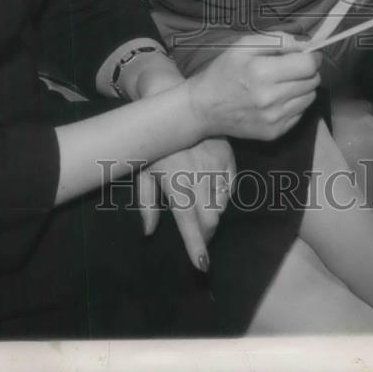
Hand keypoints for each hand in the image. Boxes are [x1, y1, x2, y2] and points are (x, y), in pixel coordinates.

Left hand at [138, 138, 235, 271]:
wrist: (174, 106)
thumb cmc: (154, 144)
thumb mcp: (142, 172)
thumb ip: (146, 204)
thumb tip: (148, 232)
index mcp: (176, 183)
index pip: (189, 222)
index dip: (197, 246)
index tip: (202, 265)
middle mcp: (199, 176)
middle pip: (211, 219)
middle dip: (205, 233)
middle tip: (199, 238)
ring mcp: (216, 166)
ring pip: (221, 204)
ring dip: (212, 213)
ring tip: (200, 207)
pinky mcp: (228, 157)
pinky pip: (230, 186)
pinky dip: (222, 194)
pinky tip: (210, 189)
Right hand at [188, 33, 321, 141]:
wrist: (204, 108)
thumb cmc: (224, 72)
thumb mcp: (243, 45)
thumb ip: (276, 39)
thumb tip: (304, 44)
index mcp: (261, 72)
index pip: (307, 65)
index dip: (312, 57)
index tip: (307, 54)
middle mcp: (270, 98)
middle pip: (312, 81)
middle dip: (307, 71)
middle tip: (293, 67)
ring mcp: (274, 119)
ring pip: (310, 98)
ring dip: (303, 88)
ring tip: (284, 83)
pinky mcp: (274, 133)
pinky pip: (300, 114)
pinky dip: (295, 104)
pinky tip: (278, 99)